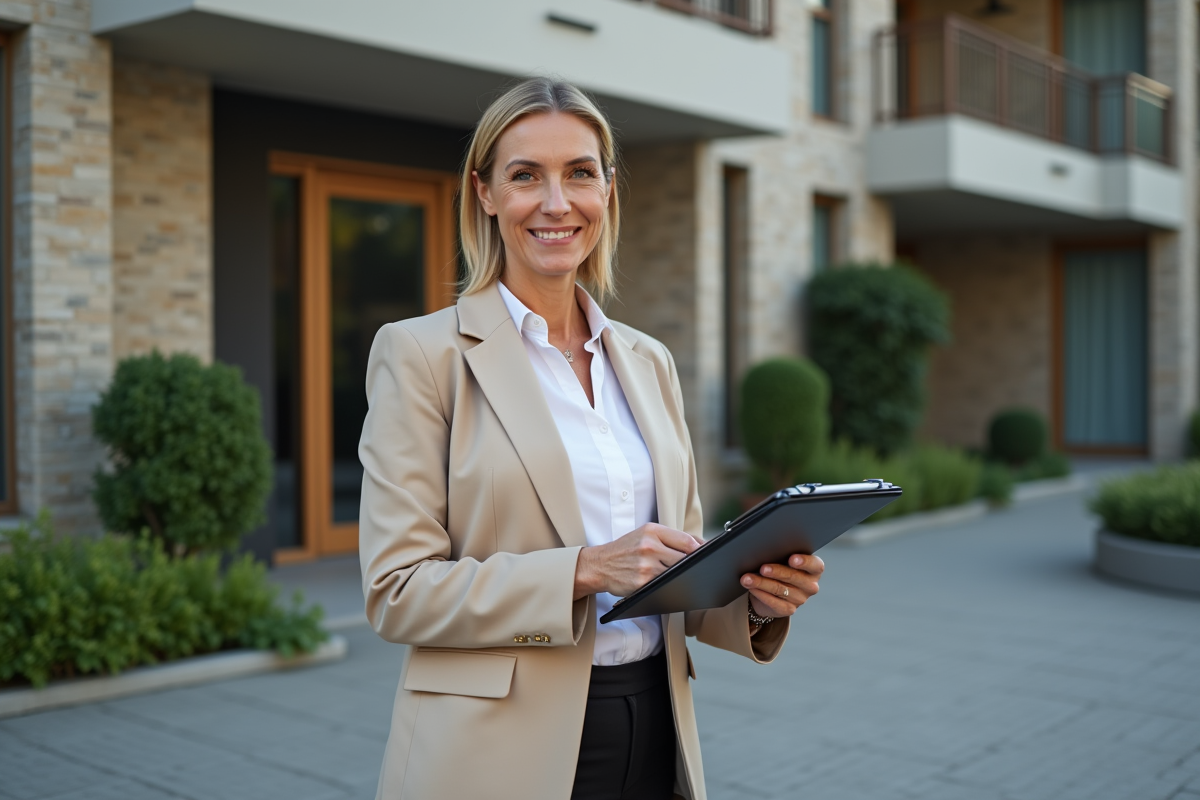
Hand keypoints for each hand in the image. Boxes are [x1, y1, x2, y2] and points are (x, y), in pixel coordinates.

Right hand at [574, 523, 701, 599]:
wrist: (599, 565)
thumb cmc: (625, 550)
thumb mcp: (644, 535)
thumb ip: (670, 538)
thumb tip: (700, 544)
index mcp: (652, 530)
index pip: (687, 540)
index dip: (702, 549)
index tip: (709, 555)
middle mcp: (649, 545)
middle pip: (685, 557)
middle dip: (693, 565)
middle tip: (700, 569)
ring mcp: (646, 564)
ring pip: (676, 572)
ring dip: (682, 576)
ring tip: (682, 577)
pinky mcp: (642, 581)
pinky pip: (664, 585)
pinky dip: (670, 585)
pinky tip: (669, 585)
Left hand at [741, 554, 823, 621]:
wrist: (775, 591)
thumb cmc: (781, 568)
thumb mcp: (784, 560)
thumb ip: (782, 554)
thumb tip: (765, 550)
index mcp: (814, 570)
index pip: (815, 565)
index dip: (804, 562)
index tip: (792, 559)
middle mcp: (810, 585)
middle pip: (793, 577)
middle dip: (776, 572)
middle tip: (763, 568)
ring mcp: (800, 599)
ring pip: (779, 589)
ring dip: (761, 583)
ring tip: (747, 578)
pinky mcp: (789, 609)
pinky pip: (774, 603)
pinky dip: (761, 594)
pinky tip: (752, 589)